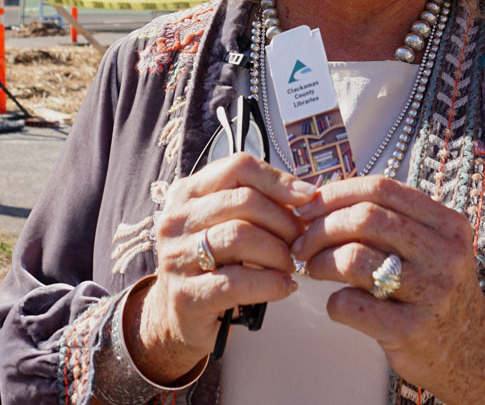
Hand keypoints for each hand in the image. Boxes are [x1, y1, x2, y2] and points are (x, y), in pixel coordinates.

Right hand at [128, 153, 314, 381]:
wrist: (179, 317)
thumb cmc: (216, 264)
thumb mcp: (229, 224)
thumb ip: (260, 203)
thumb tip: (309, 193)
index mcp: (188, 194)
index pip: (238, 168)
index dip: (279, 180)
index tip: (308, 198)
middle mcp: (176, 221)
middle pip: (244, 201)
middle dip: (284, 221)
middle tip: (301, 241)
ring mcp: (176, 258)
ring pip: (240, 237)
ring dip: (278, 252)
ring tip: (291, 264)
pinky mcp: (185, 295)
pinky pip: (237, 282)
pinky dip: (271, 284)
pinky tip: (285, 287)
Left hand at [291, 176, 484, 404]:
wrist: (472, 350)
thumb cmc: (438, 293)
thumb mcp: (435, 248)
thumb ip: (395, 222)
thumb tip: (325, 201)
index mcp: (449, 225)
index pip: (383, 189)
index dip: (336, 193)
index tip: (310, 207)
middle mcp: (445, 254)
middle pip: (365, 218)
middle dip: (320, 228)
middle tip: (303, 244)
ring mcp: (430, 293)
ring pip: (353, 258)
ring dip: (319, 262)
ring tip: (314, 270)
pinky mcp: (411, 329)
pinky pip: (350, 304)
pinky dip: (333, 302)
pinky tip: (340, 304)